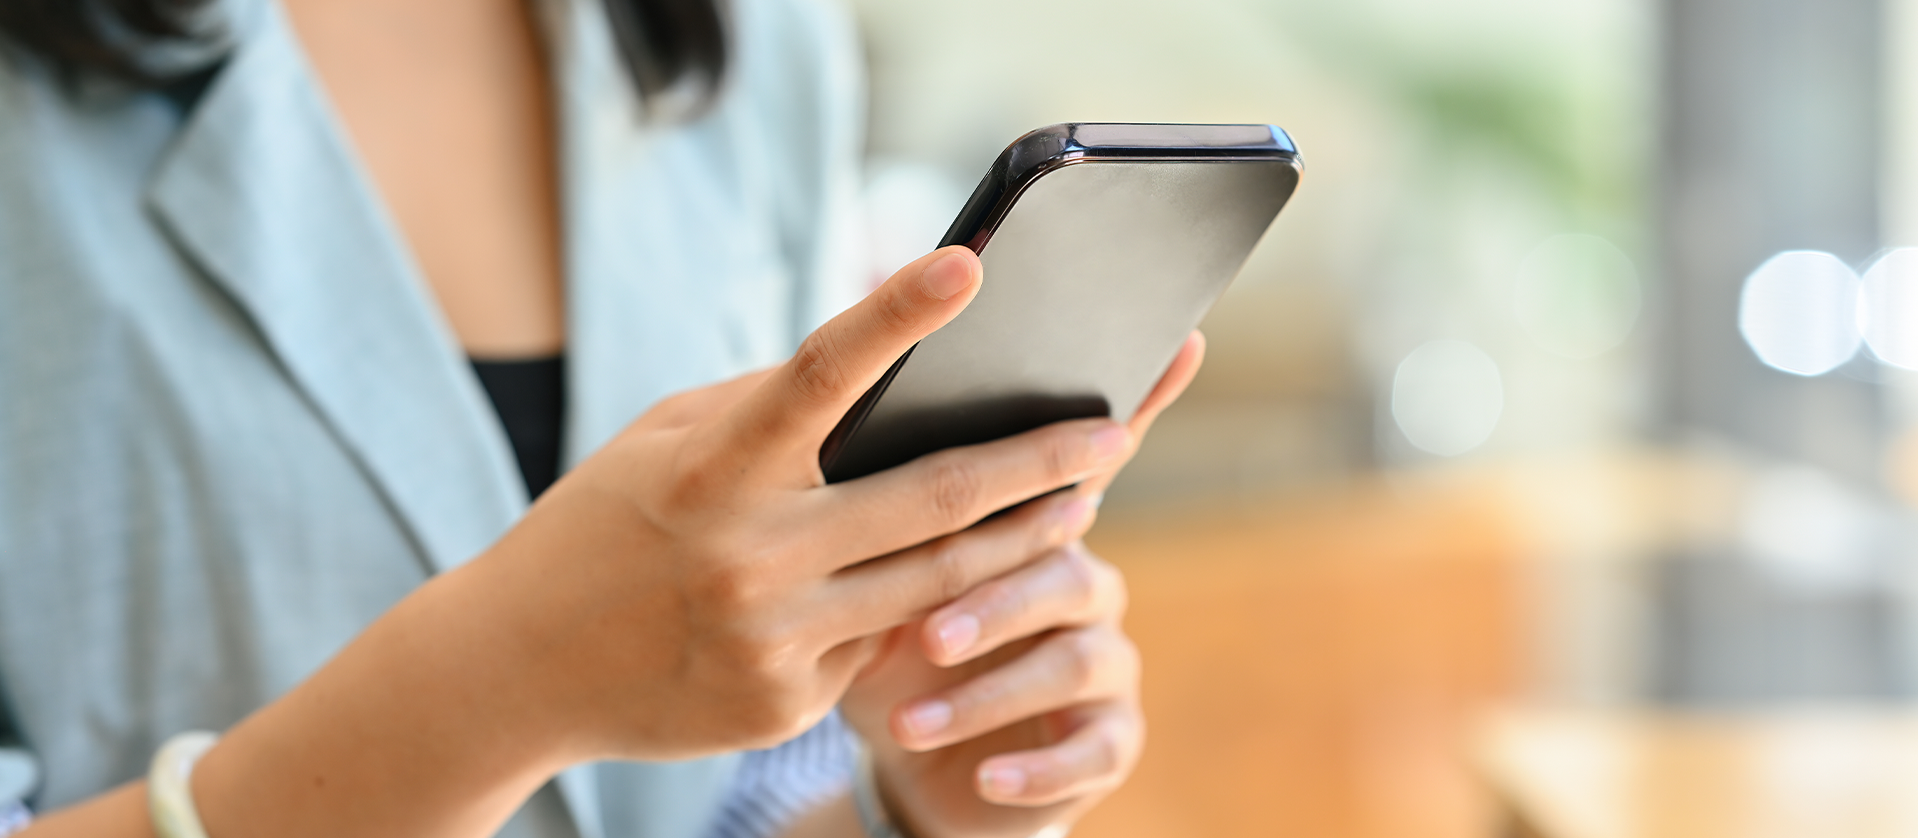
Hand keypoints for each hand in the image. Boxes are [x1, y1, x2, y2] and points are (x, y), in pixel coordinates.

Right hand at [482, 245, 1139, 761]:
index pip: (815, 376)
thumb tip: (886, 365)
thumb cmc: (601, 528)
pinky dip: (917, 608)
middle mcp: (746, 557)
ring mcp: (772, 642)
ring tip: (1082, 497)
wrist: (514, 670)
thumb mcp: (665, 445)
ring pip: (937, 583)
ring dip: (1022, 538)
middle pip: (930, 501)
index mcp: (709, 471)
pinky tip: (949, 585)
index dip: (893, 314)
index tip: (968, 263)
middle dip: (1038, 463)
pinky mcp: (786, 707)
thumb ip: (770, 411)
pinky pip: (880, 643)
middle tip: (1115, 429)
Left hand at [840, 333, 1204, 837]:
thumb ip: (871, 494)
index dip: (1137, 399)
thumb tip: (836, 399)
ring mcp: (1104, 657)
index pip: (1087, 451)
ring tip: (909, 717)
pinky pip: (1091, 749)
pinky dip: (1038, 768)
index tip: (1178, 343)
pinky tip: (988, 780)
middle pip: (1060, 558)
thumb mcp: (861, 565)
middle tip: (921, 625)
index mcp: (1031, 519)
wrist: (903, 753)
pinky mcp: (1108, 738)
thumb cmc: (878, 634)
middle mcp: (1083, 576)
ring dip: (989, 690)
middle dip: (994, 590)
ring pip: (1072, 656)